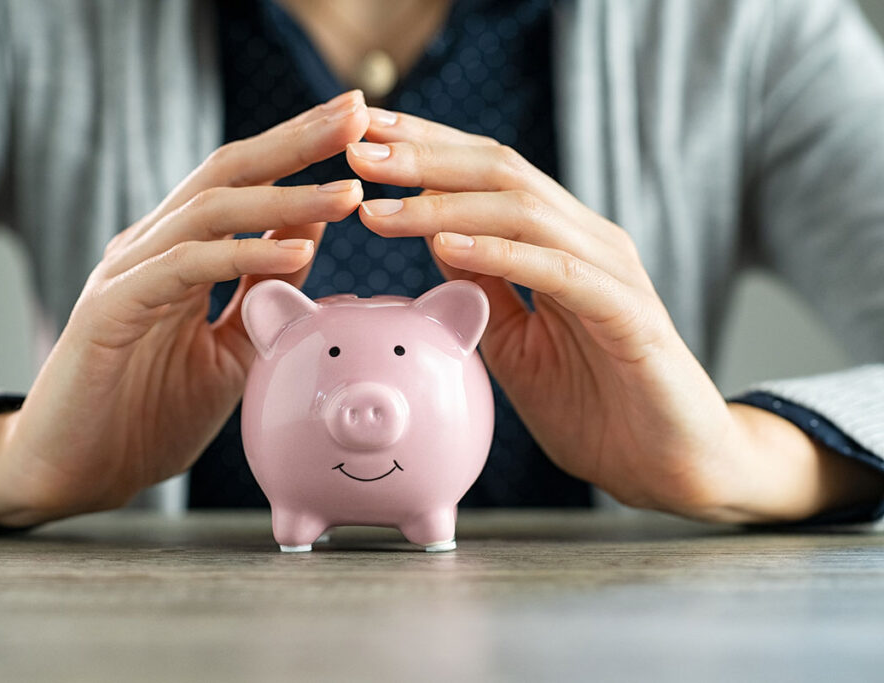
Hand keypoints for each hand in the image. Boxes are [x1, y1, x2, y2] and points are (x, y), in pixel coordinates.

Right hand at [0, 91, 370, 525]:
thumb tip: (311, 229)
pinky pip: (184, 269)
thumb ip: (263, 288)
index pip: (245, 183)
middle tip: (356, 114)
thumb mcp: (232, 346)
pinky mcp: (110, 308)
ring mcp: (128, 273)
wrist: (76, 472)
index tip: (361, 127)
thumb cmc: (151, 413)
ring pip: (208, 212)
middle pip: (228, 173)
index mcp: (182, 253)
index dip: (299, 151)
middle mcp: (153, 248)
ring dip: (282, 199)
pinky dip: (240, 257)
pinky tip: (294, 254)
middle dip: (294, 142)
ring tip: (345, 193)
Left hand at [348, 108, 883, 522]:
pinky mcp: (627, 313)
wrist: (669, 464)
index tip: (360, 139)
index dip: (423, 150)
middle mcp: (584, 240)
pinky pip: (558, 271)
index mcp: (556, 242)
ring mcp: (609, 271)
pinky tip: (445, 248)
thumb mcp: (514, 341)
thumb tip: (434, 241)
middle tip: (357, 148)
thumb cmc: (594, 405)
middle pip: (499, 172)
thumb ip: (481, 288)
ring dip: (443, 204)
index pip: (485, 175)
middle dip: (423, 157)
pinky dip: (500, 254)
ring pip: (523, 210)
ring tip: (380, 206)